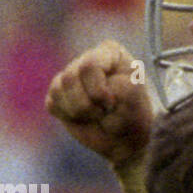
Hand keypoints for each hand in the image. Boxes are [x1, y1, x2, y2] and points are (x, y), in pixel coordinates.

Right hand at [46, 40, 154, 165]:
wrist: (126, 139)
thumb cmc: (135, 117)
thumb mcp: (139, 105)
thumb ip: (126, 92)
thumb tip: (106, 92)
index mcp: (111, 52)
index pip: (90, 65)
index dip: (98, 91)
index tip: (112, 104)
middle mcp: (88, 58)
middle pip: (70, 78)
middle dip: (86, 104)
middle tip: (104, 112)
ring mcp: (71, 75)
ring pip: (58, 90)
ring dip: (79, 112)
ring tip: (97, 116)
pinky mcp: (58, 94)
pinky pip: (52, 103)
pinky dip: (69, 117)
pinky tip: (85, 118)